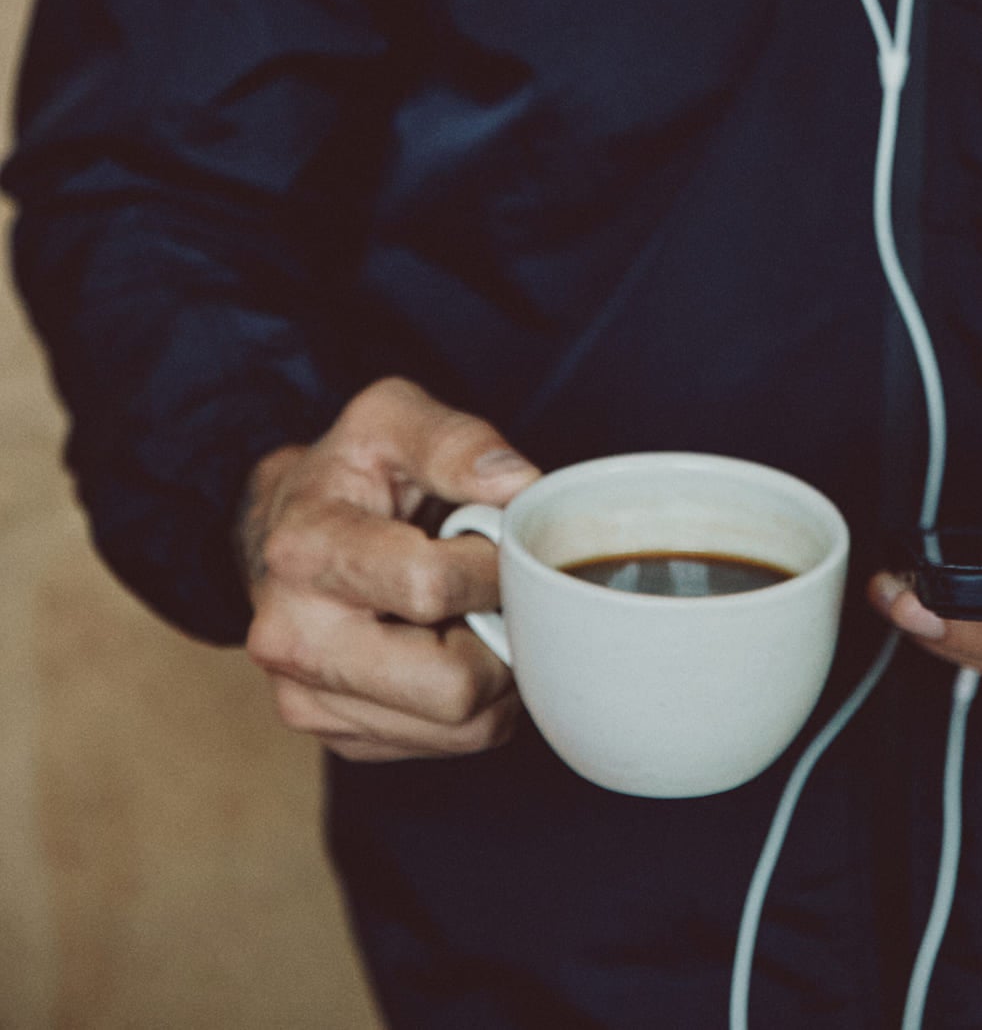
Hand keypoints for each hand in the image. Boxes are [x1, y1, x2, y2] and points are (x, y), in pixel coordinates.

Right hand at [240, 376, 539, 762]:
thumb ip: (456, 441)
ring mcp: (309, 701)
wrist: (282, 530)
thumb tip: (519, 487)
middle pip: (451, 687)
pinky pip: (448, 744)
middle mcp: (294, 640)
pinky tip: (454, 644)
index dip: (492, 566)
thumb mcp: (392, 417)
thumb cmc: (349, 471)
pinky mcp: (338, 737)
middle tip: (502, 591)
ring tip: (478, 613)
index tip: (502, 539)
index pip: (429, 588)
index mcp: (303, 551)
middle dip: (502, 635)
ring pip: (460, 727)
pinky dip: (475, 701)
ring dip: (496, 671)